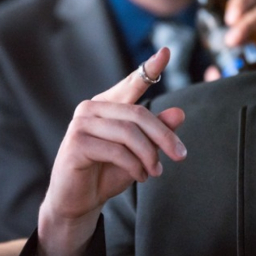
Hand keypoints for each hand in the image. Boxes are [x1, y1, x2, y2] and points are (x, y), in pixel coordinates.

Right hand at [37, 47, 186, 255]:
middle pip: (138, 114)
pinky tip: (139, 176)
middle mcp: (91, 108)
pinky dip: (134, 166)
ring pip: (129, 132)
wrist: (77, 203)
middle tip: (179, 155)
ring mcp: (81, 124)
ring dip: (149, 155)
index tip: (167, 52)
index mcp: (106, 105)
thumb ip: (155, 133)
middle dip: (164, 136)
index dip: (150, 68)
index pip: (131, 83)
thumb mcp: (138, 153)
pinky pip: (116, 150)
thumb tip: (179, 113)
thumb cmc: (105, 173)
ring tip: (154, 172)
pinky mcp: (76, 143)